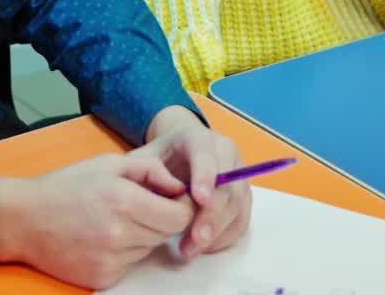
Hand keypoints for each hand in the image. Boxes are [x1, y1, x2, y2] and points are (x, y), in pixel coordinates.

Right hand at [0, 151, 194, 289]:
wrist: (26, 219)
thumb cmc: (68, 184)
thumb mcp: (108, 162)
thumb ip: (150, 170)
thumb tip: (179, 186)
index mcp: (125, 200)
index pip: (179, 216)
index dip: (184, 207)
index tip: (176, 198)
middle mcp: (121, 234)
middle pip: (167, 234)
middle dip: (164, 218)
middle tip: (145, 205)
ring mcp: (112, 260)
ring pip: (150, 249)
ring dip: (144, 235)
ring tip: (119, 218)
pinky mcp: (103, 278)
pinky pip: (130, 264)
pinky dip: (126, 251)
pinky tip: (105, 235)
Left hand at [144, 105, 250, 259]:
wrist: (176, 158)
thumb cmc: (158, 160)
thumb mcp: (143, 159)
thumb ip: (142, 171)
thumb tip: (153, 193)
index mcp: (196, 137)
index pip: (205, 152)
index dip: (205, 174)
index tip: (199, 198)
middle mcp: (223, 151)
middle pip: (227, 184)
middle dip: (212, 215)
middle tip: (195, 239)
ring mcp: (237, 173)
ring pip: (237, 205)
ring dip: (217, 232)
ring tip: (190, 249)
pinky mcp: (242, 196)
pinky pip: (241, 220)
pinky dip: (224, 237)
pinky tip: (203, 246)